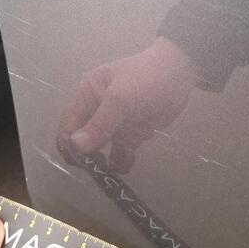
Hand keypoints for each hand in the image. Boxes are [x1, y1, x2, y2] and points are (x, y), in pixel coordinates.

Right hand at [58, 37, 197, 172]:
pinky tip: (126, 166)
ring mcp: (114, 124)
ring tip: (109, 173)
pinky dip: (120, 162)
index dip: (70, 143)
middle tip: (95, 170)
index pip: (69, 124)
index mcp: (87, 95)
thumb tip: (76, 146)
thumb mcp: (120, 99)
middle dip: (85, 156)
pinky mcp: (130, 134)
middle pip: (82, 139)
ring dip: (102, 163)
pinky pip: (119, 153)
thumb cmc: (145, 79)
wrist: (179, 74)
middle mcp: (96, 111)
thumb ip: (99, 124)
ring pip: (99, 150)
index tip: (78, 161)